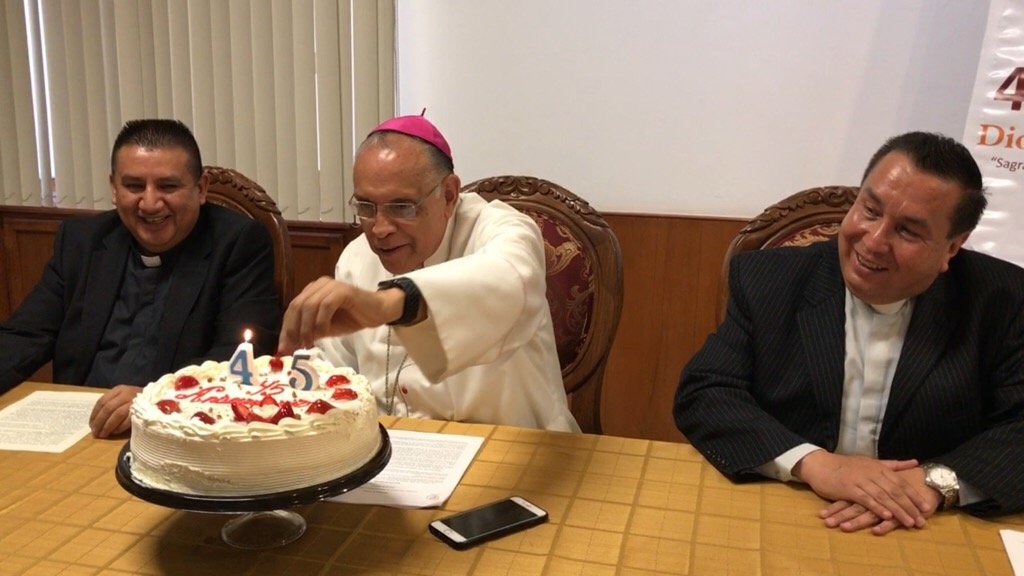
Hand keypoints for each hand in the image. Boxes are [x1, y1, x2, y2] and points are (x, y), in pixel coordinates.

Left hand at [89, 385, 141, 437]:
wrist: (159, 398)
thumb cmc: (137, 400)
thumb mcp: (123, 397)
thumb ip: (112, 405)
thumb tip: (95, 422)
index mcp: (119, 390)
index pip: (102, 401)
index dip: (94, 414)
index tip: (91, 425)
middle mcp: (126, 394)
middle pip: (108, 408)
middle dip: (99, 422)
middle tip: (95, 433)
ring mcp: (135, 401)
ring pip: (117, 414)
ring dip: (108, 426)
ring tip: (103, 434)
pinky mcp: (142, 410)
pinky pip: (128, 420)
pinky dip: (120, 427)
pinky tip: (115, 432)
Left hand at [278, 277, 403, 353]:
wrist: (378, 312)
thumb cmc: (353, 318)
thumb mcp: (326, 328)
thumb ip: (309, 332)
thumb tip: (291, 346)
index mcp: (312, 291)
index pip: (292, 309)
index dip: (286, 328)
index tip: (283, 348)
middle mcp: (319, 285)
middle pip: (297, 306)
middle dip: (293, 329)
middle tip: (294, 347)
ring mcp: (331, 286)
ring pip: (309, 306)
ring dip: (307, 327)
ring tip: (308, 344)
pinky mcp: (343, 290)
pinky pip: (326, 306)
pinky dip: (321, 322)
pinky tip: (323, 334)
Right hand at [794, 451, 929, 530]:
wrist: (820, 465)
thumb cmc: (845, 466)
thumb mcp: (870, 462)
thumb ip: (893, 464)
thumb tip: (914, 462)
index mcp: (879, 467)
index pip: (901, 483)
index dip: (915, 496)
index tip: (927, 508)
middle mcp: (872, 473)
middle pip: (896, 491)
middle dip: (910, 507)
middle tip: (921, 520)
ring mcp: (861, 480)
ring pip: (884, 497)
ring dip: (898, 511)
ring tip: (909, 523)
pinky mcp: (849, 488)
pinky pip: (866, 499)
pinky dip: (877, 508)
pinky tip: (886, 517)